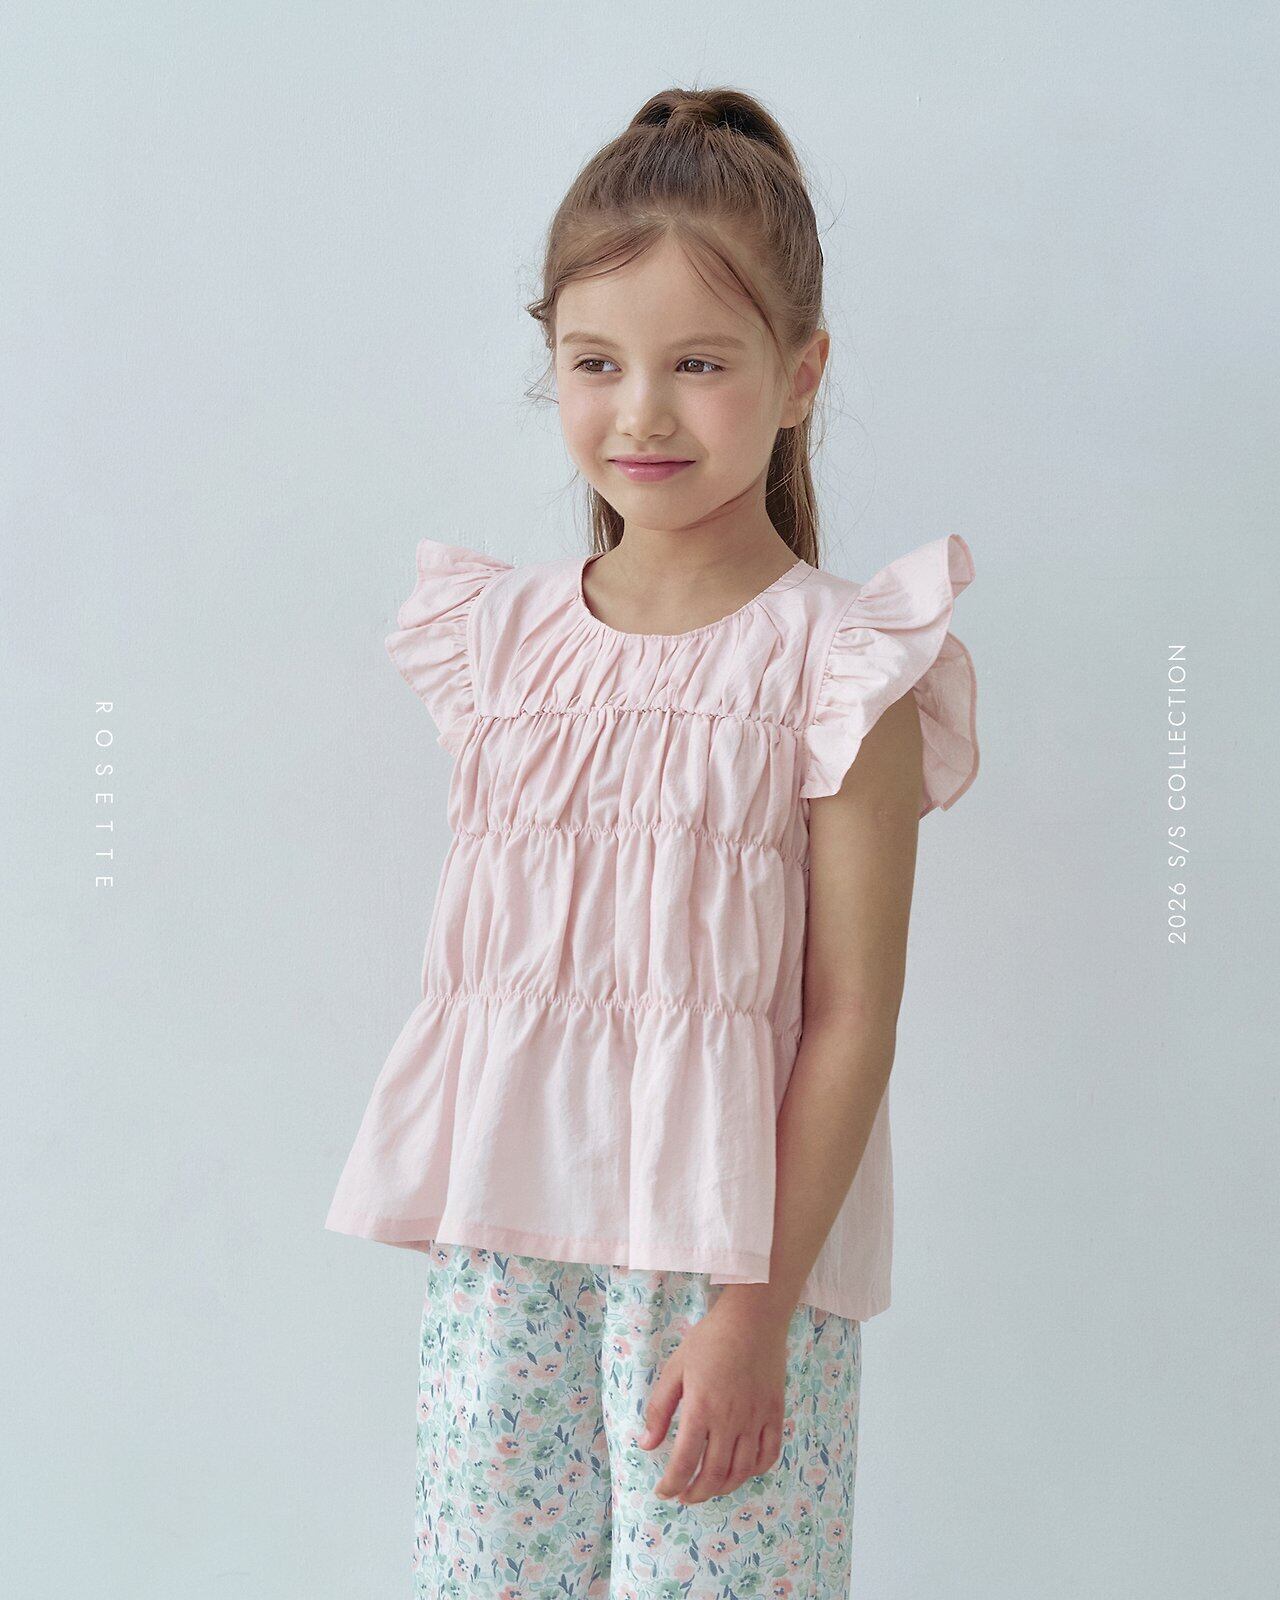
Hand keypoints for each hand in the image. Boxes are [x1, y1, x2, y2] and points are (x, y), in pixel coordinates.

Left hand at [636, 1301, 789, 1504]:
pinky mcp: (775, 1414)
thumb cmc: (710, 1339)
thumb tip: (646, 1445)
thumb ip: (660, 1408)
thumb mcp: (676, 1368)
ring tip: (709, 1488)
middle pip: (714, 1474)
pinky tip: (742, 1471)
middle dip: (696, 1493)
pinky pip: (769, 1455)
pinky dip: (755, 1471)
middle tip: (684, 1496)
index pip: (684, 1462)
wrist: (753, 1318)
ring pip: (742, 1471)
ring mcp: (756, 1419)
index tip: (663, 1492)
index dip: (672, 1484)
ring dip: (723, 1488)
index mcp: (701, 1409)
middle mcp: (730, 1421)